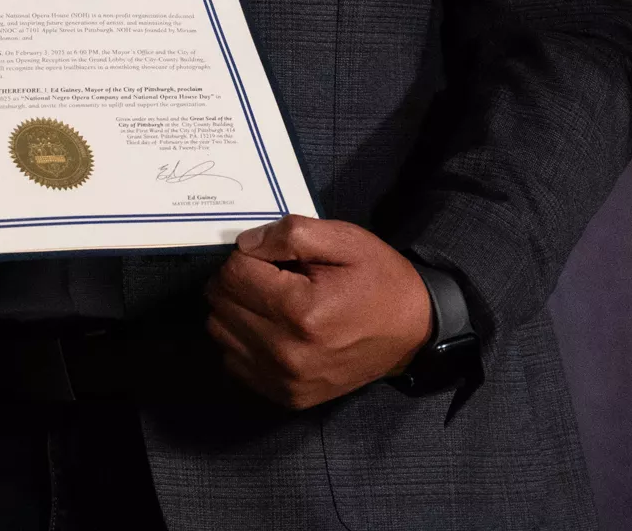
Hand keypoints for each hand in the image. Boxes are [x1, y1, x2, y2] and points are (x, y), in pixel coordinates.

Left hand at [204, 217, 433, 409]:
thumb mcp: (344, 239)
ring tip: (271, 300)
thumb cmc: (378, 280)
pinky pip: (233, 361)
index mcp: (302, 312)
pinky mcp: (286, 397)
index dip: (248, 255)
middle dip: (238, 280)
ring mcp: (285, 381)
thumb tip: (244, 245)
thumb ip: (290, 234)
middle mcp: (287, 353)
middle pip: (220, 303)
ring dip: (235, 309)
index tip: (274, 257)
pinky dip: (243, 339)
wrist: (412, 332)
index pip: (233, 273)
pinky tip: (271, 326)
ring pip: (219, 332)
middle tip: (271, 275)